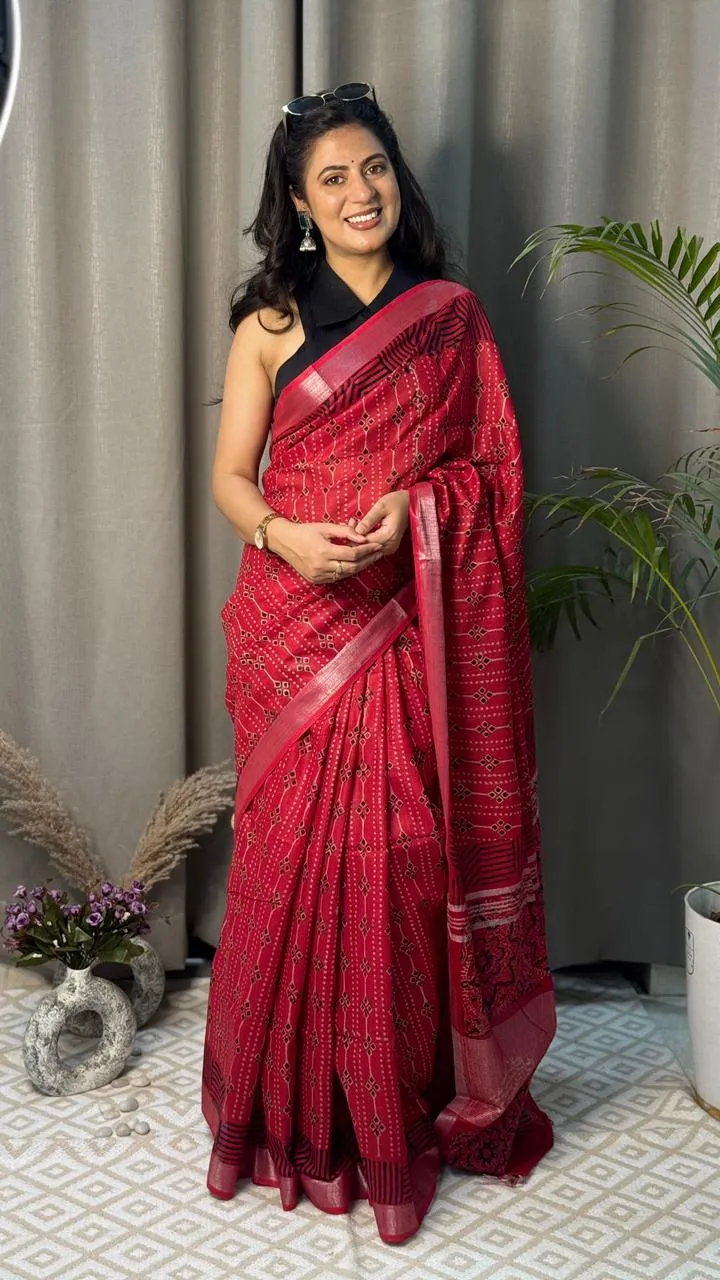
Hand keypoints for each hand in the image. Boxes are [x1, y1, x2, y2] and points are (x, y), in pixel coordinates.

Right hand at [269, 519, 383, 585]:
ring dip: (360, 567)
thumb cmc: (305, 531)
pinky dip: (348, 571)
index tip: (377, 545)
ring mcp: (318, 575)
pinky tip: (355, 564)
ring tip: (370, 558)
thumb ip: (345, 532)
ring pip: (346, 574)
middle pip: (352, 567)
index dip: (367, 550)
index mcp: (324, 551)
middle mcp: (321, 566)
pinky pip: (337, 577)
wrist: (284, 541)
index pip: (353, 554)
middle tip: (379, 553)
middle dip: (368, 560)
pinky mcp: (316, 580)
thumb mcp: (326, 527)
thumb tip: (363, 538)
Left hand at [350, 491, 409, 554]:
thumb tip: (357, 531)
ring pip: (368, 550)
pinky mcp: (389, 548)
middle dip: (355, 538)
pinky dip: (365, 541)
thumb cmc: (397, 502)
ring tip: (354, 524)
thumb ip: (369, 520)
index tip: (349, 523)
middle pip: (366, 548)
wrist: (410, 504)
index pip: (365, 542)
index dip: (354, 535)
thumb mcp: (381, 506)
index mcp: (389, 535)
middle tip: (350, 523)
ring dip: (359, 540)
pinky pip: (373, 548)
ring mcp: (390, 548)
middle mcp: (390, 546)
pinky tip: (361, 530)